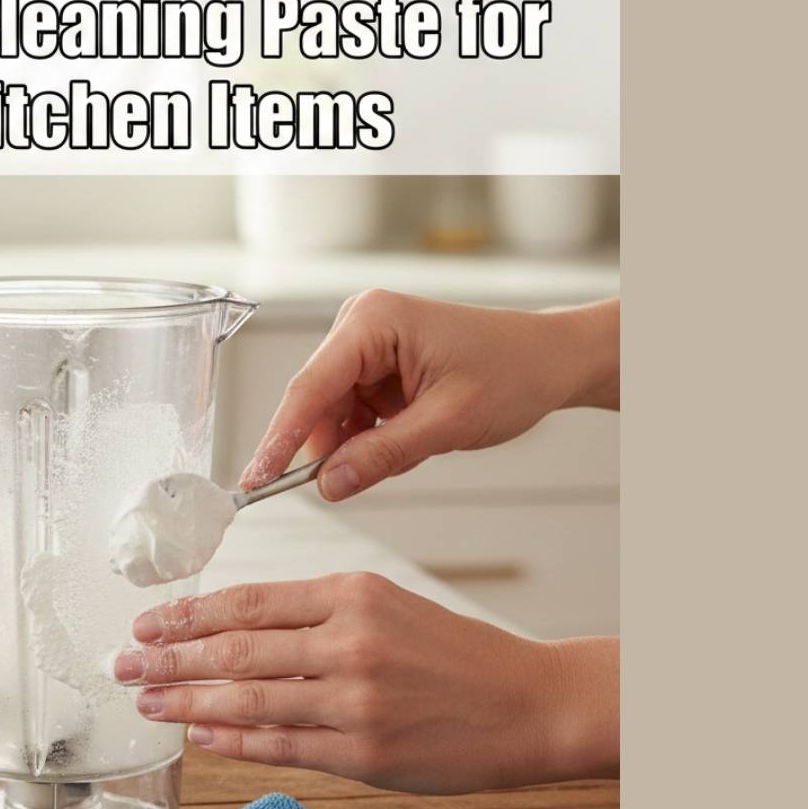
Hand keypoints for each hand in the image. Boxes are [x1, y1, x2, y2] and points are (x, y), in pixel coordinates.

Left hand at [115, 573, 617, 793]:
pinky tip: (199, 734)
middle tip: (123, 664)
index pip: (247, 601)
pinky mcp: (364, 751)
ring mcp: (355, 700)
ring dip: (187, 701)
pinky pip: (281, 745)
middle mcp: (349, 642)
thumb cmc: (455, 655)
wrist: (528, 703)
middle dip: (168, 658)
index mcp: (352, 594)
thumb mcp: (387, 606)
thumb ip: (316, 614)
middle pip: (235, 649)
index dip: (187, 615)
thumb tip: (234, 627)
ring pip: (249, 698)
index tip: (146, 622)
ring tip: (146, 702)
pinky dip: (234, 739)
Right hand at [239, 291, 618, 500]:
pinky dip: (369, 439)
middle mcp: (359, 324)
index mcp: (372, 320)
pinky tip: (405, 442)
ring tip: (404, 452)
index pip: (310, 388)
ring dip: (353, 445)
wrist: (551, 360)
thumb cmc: (513, 372)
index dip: (279, 439)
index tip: (256, 481)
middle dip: (324, 448)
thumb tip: (327, 485)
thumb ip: (382, 455)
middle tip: (334, 487)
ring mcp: (365, 344)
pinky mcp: (374, 366)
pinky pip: (352, 414)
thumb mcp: (448, 422)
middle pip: (315, 401)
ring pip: (331, 414)